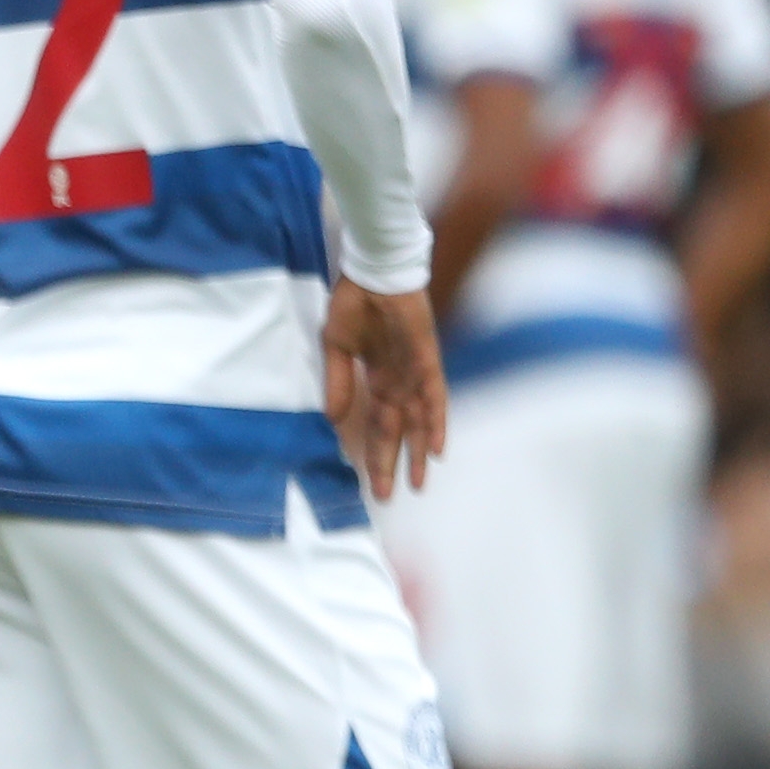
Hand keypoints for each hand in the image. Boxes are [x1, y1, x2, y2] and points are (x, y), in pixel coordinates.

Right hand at [321, 280, 448, 497]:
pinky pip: (434, 396)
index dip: (373, 453)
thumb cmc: (354, 304)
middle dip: (394, 463)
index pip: (377, 425)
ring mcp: (414, 373)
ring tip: (417, 483)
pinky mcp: (425, 360)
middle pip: (399, 431)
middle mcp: (400, 382)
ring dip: (418, 452)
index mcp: (378, 379)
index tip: (370, 482)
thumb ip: (337, 381)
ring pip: (419, 421)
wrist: (373, 272)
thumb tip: (331, 418)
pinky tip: (438, 447)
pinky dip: (436, 421)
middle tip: (391, 496)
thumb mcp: (335, 346)